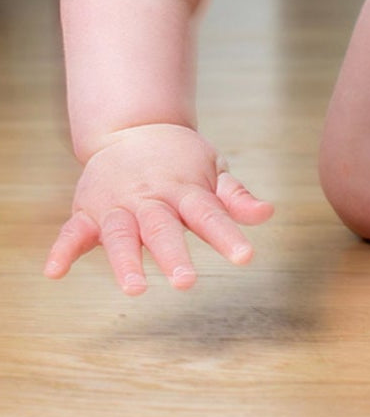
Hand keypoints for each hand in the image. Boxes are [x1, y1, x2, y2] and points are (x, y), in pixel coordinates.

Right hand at [44, 123, 273, 293]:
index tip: (246, 257)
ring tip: (134, 289)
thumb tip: (267, 213)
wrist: (133, 127)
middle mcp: (150, 198)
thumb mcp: (213, 169)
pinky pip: (72, 231)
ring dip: (124, 260)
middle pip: (162, 228)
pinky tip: (54, 272)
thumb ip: (235, 197)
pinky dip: (62, 250)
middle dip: (172, 255)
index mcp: (184, 189)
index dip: (227, 235)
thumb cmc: (180, 158)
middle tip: (186, 282)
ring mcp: (117, 205)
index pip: (209, 214)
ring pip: (119, 233)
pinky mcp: (88, 211)